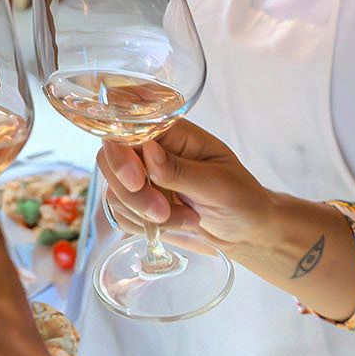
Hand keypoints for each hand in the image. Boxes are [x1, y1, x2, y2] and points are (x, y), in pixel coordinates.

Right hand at [98, 119, 277, 249]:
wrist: (245, 231)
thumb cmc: (241, 198)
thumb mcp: (219, 184)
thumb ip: (180, 170)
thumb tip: (148, 150)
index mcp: (172, 132)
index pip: (127, 124)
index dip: (120, 149)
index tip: (137, 179)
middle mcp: (151, 150)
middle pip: (109, 159)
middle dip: (133, 193)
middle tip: (163, 212)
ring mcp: (141, 176)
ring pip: (114, 191)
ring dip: (145, 214)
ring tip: (187, 219)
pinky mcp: (137, 202)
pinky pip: (120, 213)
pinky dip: (144, 225)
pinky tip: (176, 224)